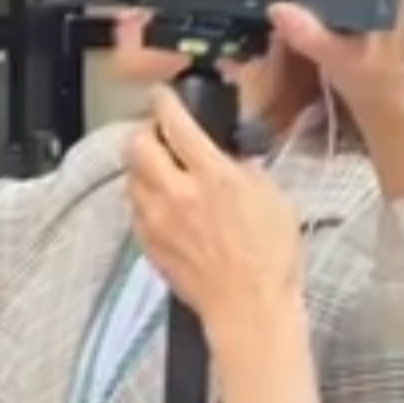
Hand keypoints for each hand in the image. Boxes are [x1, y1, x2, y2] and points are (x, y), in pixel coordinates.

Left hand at [126, 84, 303, 340]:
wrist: (248, 307)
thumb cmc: (269, 258)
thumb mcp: (273, 197)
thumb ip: (244, 169)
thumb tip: (229, 157)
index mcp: (212, 176)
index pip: (176, 124)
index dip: (165, 102)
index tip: (163, 95)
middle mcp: (177, 194)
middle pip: (137, 145)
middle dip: (144, 132)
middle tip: (158, 134)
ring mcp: (157, 220)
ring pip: (130, 176)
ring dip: (141, 165)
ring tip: (160, 168)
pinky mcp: (148, 243)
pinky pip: (134, 209)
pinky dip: (143, 198)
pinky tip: (161, 203)